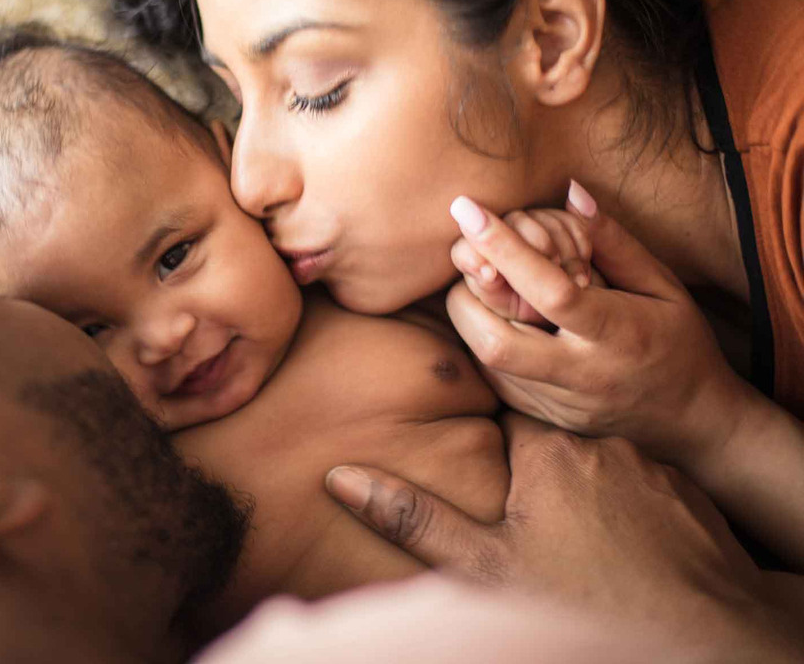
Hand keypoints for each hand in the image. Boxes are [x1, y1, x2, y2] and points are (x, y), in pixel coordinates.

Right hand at [324, 414, 800, 656]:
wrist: (704, 633)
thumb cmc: (586, 598)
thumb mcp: (486, 566)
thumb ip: (415, 518)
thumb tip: (341, 477)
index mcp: (546, 450)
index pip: (504, 412)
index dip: (489, 433)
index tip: (477, 455)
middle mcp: (598, 442)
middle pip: (550, 435)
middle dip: (533, 463)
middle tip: (522, 508)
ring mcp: (648, 466)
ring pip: (598, 459)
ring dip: (582, 483)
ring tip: (574, 530)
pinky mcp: (685, 494)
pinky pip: (642, 483)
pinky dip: (628, 503)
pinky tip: (621, 542)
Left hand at [443, 181, 747, 467]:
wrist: (690, 422)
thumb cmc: (677, 341)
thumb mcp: (663, 285)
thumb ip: (613, 241)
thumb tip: (569, 191)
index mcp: (617, 334)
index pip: (549, 290)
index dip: (503, 248)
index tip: (468, 209)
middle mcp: (581, 375)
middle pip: (495, 339)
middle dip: (469, 290)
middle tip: (472, 255)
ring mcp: (556, 403)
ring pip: (483, 358)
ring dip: (471, 311)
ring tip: (488, 281)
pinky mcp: (538, 416)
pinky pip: (491, 375)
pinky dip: (483, 337)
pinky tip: (500, 316)